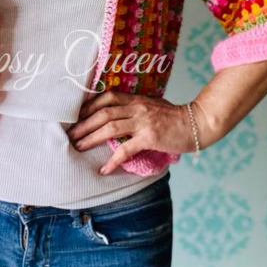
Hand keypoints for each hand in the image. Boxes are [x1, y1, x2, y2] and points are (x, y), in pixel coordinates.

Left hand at [66, 90, 199, 174]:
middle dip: (83, 124)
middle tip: (69, 134)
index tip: (75, 116)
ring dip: (90, 138)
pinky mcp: (150, 137)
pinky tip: (104, 169)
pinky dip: (113, 160)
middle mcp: (136, 107)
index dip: (88, 106)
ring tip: (77, 147)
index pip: (106, 98)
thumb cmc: (174, 117)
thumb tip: (117, 115)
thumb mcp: (152, 105)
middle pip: (102, 113)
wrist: (196, 122)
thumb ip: (135, 108)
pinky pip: (126, 148)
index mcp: (136, 99)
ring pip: (109, 127)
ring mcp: (143, 122)